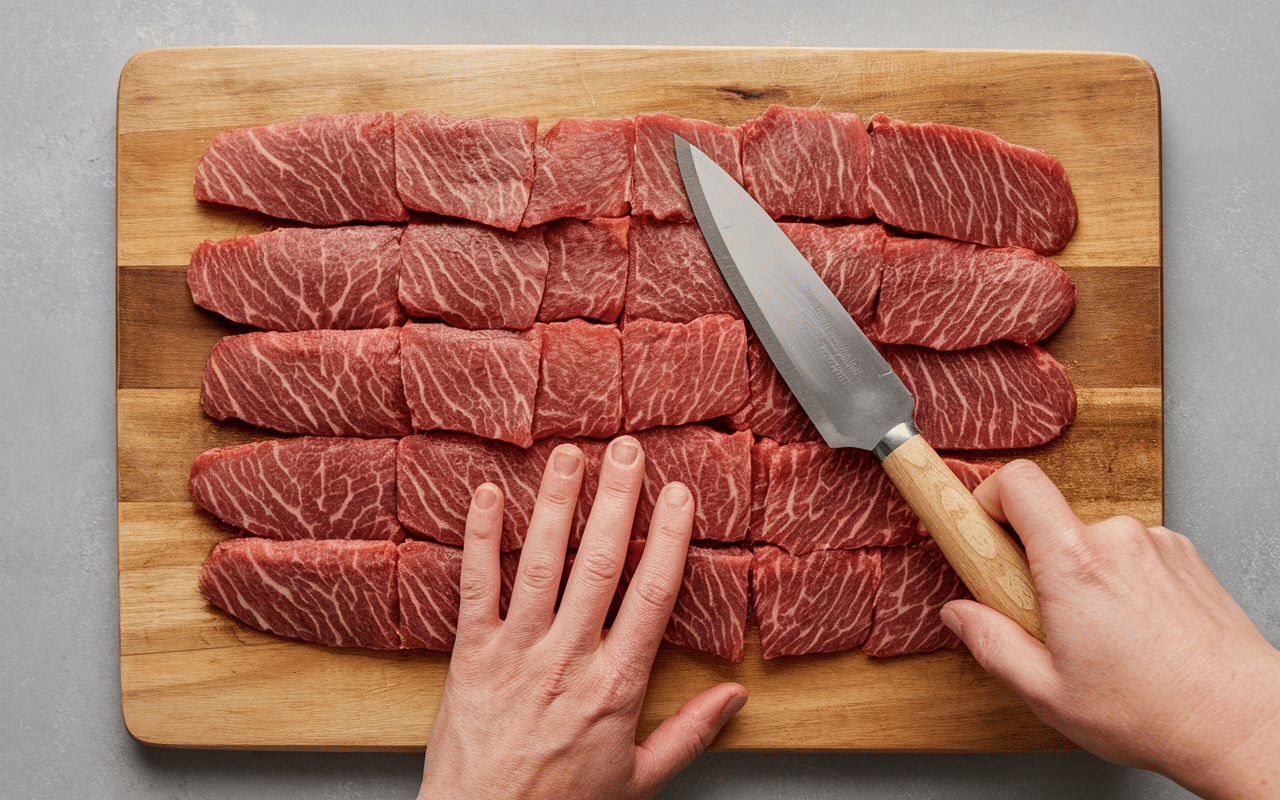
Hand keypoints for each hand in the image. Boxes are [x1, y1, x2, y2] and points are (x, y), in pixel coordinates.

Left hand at [419, 436, 747, 799]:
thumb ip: (689, 734)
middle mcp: (568, 658)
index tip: (680, 496)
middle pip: (600, 565)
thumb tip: (735, 697)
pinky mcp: (470, 655)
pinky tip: (486, 496)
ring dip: (556, 505)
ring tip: (569, 457)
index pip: (652, 596)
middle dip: (616, 501)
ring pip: (541, 565)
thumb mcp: (639, 779)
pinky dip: (479, 539)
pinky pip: (474, 587)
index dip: (669, 540)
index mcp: (616, 686)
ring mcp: (516, 652)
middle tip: (627, 451)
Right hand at [943, 460, 1279, 799]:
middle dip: (1036, 562)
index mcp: (1074, 565)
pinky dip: (1120, 581)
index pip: (1019, 482)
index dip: (989, 498)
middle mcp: (1116, 540)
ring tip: (1100, 635)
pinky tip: (1134, 630)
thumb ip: (990, 643)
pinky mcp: (1184, 555)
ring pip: (1091, 542)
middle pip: (1050, 522)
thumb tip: (958, 615)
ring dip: (1082, 576)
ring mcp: (1156, 543)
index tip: (981, 531)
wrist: (1241, 722)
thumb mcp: (1047, 691)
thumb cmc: (1152, 712)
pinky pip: (1130, 553)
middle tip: (1046, 617)